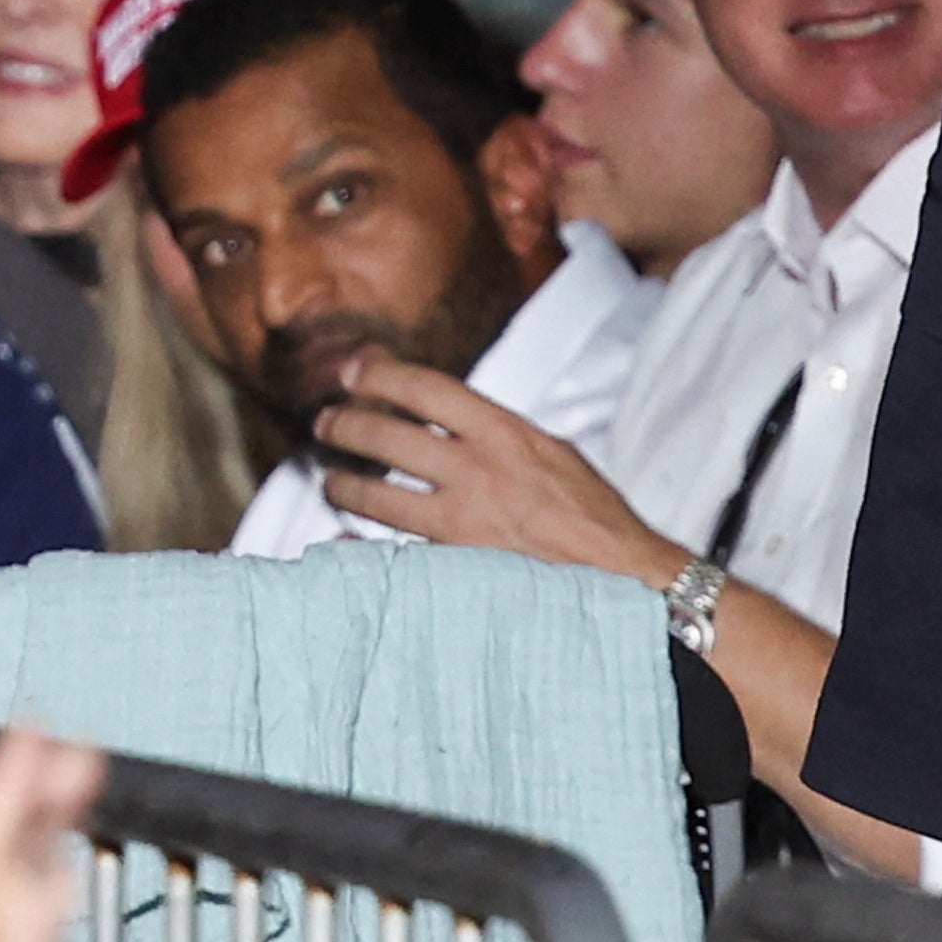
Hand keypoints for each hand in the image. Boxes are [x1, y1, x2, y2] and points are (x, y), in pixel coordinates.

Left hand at [315, 355, 682, 586]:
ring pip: (375, 494)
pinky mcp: (451, 562)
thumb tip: (448, 422)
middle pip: (387, 435)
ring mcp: (460, 519)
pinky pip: (386, 548)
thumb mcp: (550, 452)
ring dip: (342, 483)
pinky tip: (341, 538)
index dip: (380, 375)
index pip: (427, 389)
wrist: (615, 571)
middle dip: (346, 425)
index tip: (351, 370)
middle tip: (325, 422)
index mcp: (505, 432)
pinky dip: (356, 543)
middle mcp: (477, 468)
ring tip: (331, 480)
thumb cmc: (589, 510)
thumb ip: (497, 437)